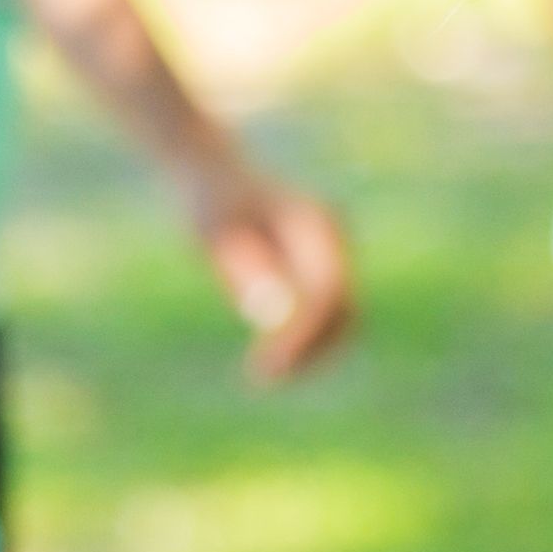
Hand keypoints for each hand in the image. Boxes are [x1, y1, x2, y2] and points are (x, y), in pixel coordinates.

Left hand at [187, 155, 355, 384]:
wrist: (214, 172)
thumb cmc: (208, 202)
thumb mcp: (215, 231)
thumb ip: (243, 267)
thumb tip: (270, 314)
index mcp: (311, 221)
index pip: (324, 291)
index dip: (301, 336)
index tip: (265, 367)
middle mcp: (335, 234)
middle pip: (343, 308)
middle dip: (310, 350)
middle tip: (264, 378)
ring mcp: (337, 249)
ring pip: (344, 317)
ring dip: (312, 353)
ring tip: (264, 375)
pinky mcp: (327, 265)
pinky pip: (331, 314)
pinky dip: (309, 343)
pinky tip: (272, 362)